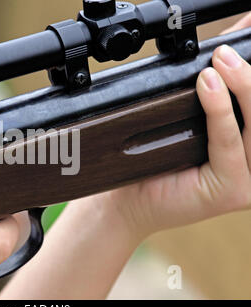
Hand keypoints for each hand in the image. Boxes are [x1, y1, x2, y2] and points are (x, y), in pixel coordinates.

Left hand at [85, 17, 250, 238]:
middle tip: (226, 51)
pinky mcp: (232, 190)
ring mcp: (248, 180)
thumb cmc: (158, 162)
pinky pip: (228, 143)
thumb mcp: (190, 122)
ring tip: (219, 62)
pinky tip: (208, 87)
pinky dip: (220, 112)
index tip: (244, 46)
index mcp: (248, 149)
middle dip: (249, 77)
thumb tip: (222, 55)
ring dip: (240, 87)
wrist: (129, 200)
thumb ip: (212, 95)